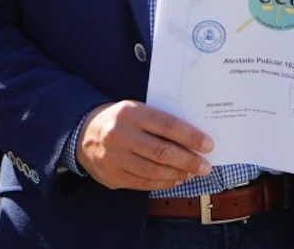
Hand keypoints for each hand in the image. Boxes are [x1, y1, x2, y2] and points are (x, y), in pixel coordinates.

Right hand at [77, 100, 213, 190]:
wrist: (84, 132)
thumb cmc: (121, 120)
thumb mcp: (137, 110)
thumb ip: (160, 122)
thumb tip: (193, 138)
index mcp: (132, 113)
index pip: (167, 125)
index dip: (191, 137)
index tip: (208, 145)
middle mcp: (121, 135)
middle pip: (162, 152)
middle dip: (188, 161)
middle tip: (205, 166)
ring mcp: (115, 158)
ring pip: (153, 171)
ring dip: (178, 174)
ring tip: (192, 173)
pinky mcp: (112, 176)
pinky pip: (143, 183)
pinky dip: (163, 183)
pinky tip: (176, 179)